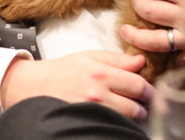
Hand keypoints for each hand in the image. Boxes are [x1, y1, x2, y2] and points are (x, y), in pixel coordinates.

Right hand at [0, 51, 152, 121]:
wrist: (32, 87)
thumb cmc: (61, 71)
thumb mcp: (88, 57)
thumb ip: (116, 59)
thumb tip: (141, 61)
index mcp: (100, 73)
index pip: (137, 84)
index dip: (149, 91)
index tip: (152, 94)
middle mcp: (97, 93)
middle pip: (135, 106)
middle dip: (145, 107)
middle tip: (148, 107)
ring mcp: (91, 111)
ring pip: (125, 120)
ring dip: (135, 119)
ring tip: (135, 116)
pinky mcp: (84, 123)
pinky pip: (110, 127)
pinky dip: (118, 125)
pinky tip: (118, 122)